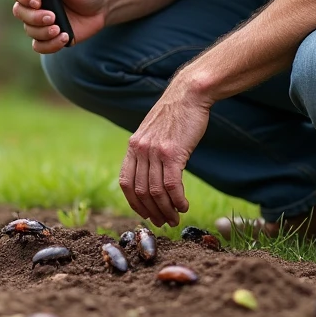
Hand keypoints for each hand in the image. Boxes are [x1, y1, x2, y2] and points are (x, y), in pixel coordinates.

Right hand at [10, 0, 107, 52]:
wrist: (102, 7)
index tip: (38, 2)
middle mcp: (35, 6)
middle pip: (20, 13)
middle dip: (34, 17)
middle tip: (52, 17)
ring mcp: (41, 23)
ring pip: (30, 31)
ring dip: (43, 32)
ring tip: (59, 29)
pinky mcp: (50, 38)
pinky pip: (40, 47)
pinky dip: (50, 45)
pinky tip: (64, 38)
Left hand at [119, 77, 212, 226]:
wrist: (189, 94)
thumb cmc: (176, 114)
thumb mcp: (153, 132)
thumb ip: (148, 152)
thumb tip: (151, 176)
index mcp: (133, 146)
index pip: (126, 183)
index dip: (135, 203)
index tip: (147, 214)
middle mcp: (140, 150)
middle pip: (141, 191)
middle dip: (153, 212)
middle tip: (165, 222)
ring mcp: (155, 151)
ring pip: (156, 191)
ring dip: (167, 210)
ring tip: (176, 218)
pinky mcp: (172, 152)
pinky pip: (171, 185)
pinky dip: (177, 200)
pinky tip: (184, 206)